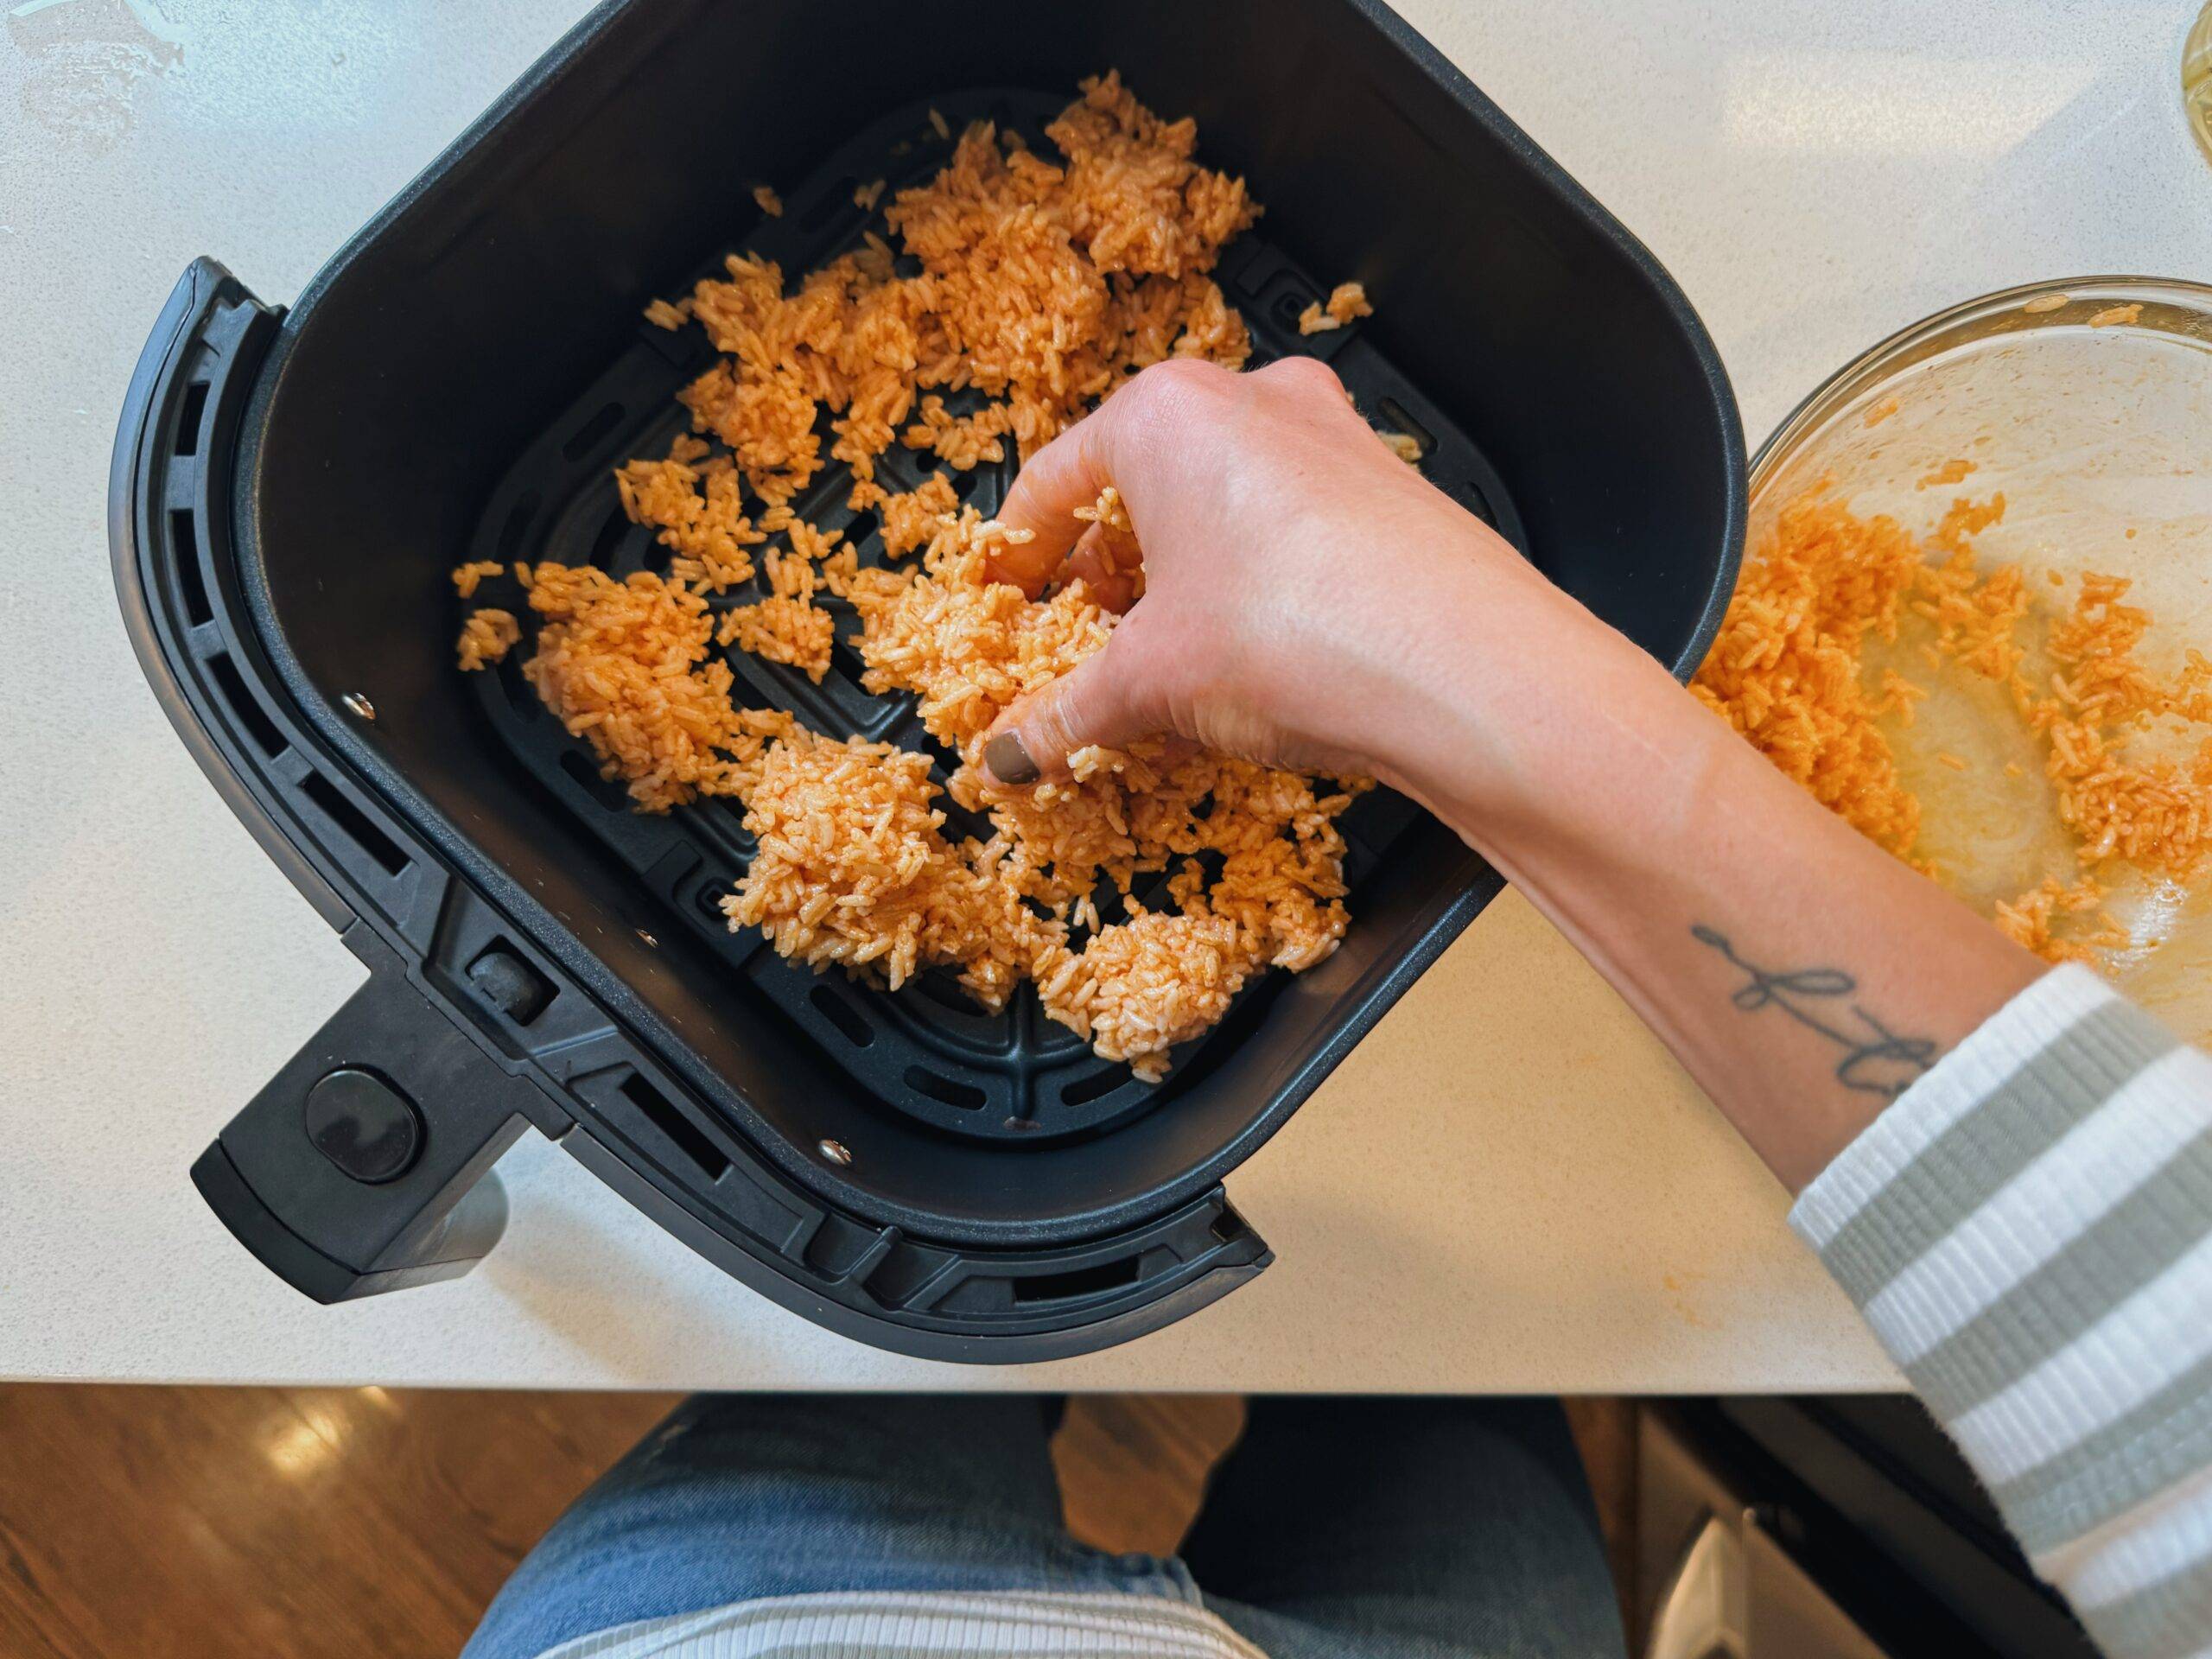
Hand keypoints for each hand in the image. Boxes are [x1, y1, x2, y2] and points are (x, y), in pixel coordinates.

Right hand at [978, 356, 1630, 828]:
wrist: (1469, 671)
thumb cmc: (1296, 635)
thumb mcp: (1150, 682)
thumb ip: (1065, 711)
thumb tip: (1010, 748)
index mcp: (1165, 414)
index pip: (1054, 480)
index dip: (1020, 555)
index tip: (1008, 603)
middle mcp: (1251, 401)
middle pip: (1143, 489)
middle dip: (1108, 576)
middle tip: (1089, 649)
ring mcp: (1332, 438)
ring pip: (1222, 509)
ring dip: (1182, 586)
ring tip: (1169, 670)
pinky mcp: (1390, 489)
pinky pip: (1288, 531)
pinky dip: (1251, 587)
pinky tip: (1252, 666)